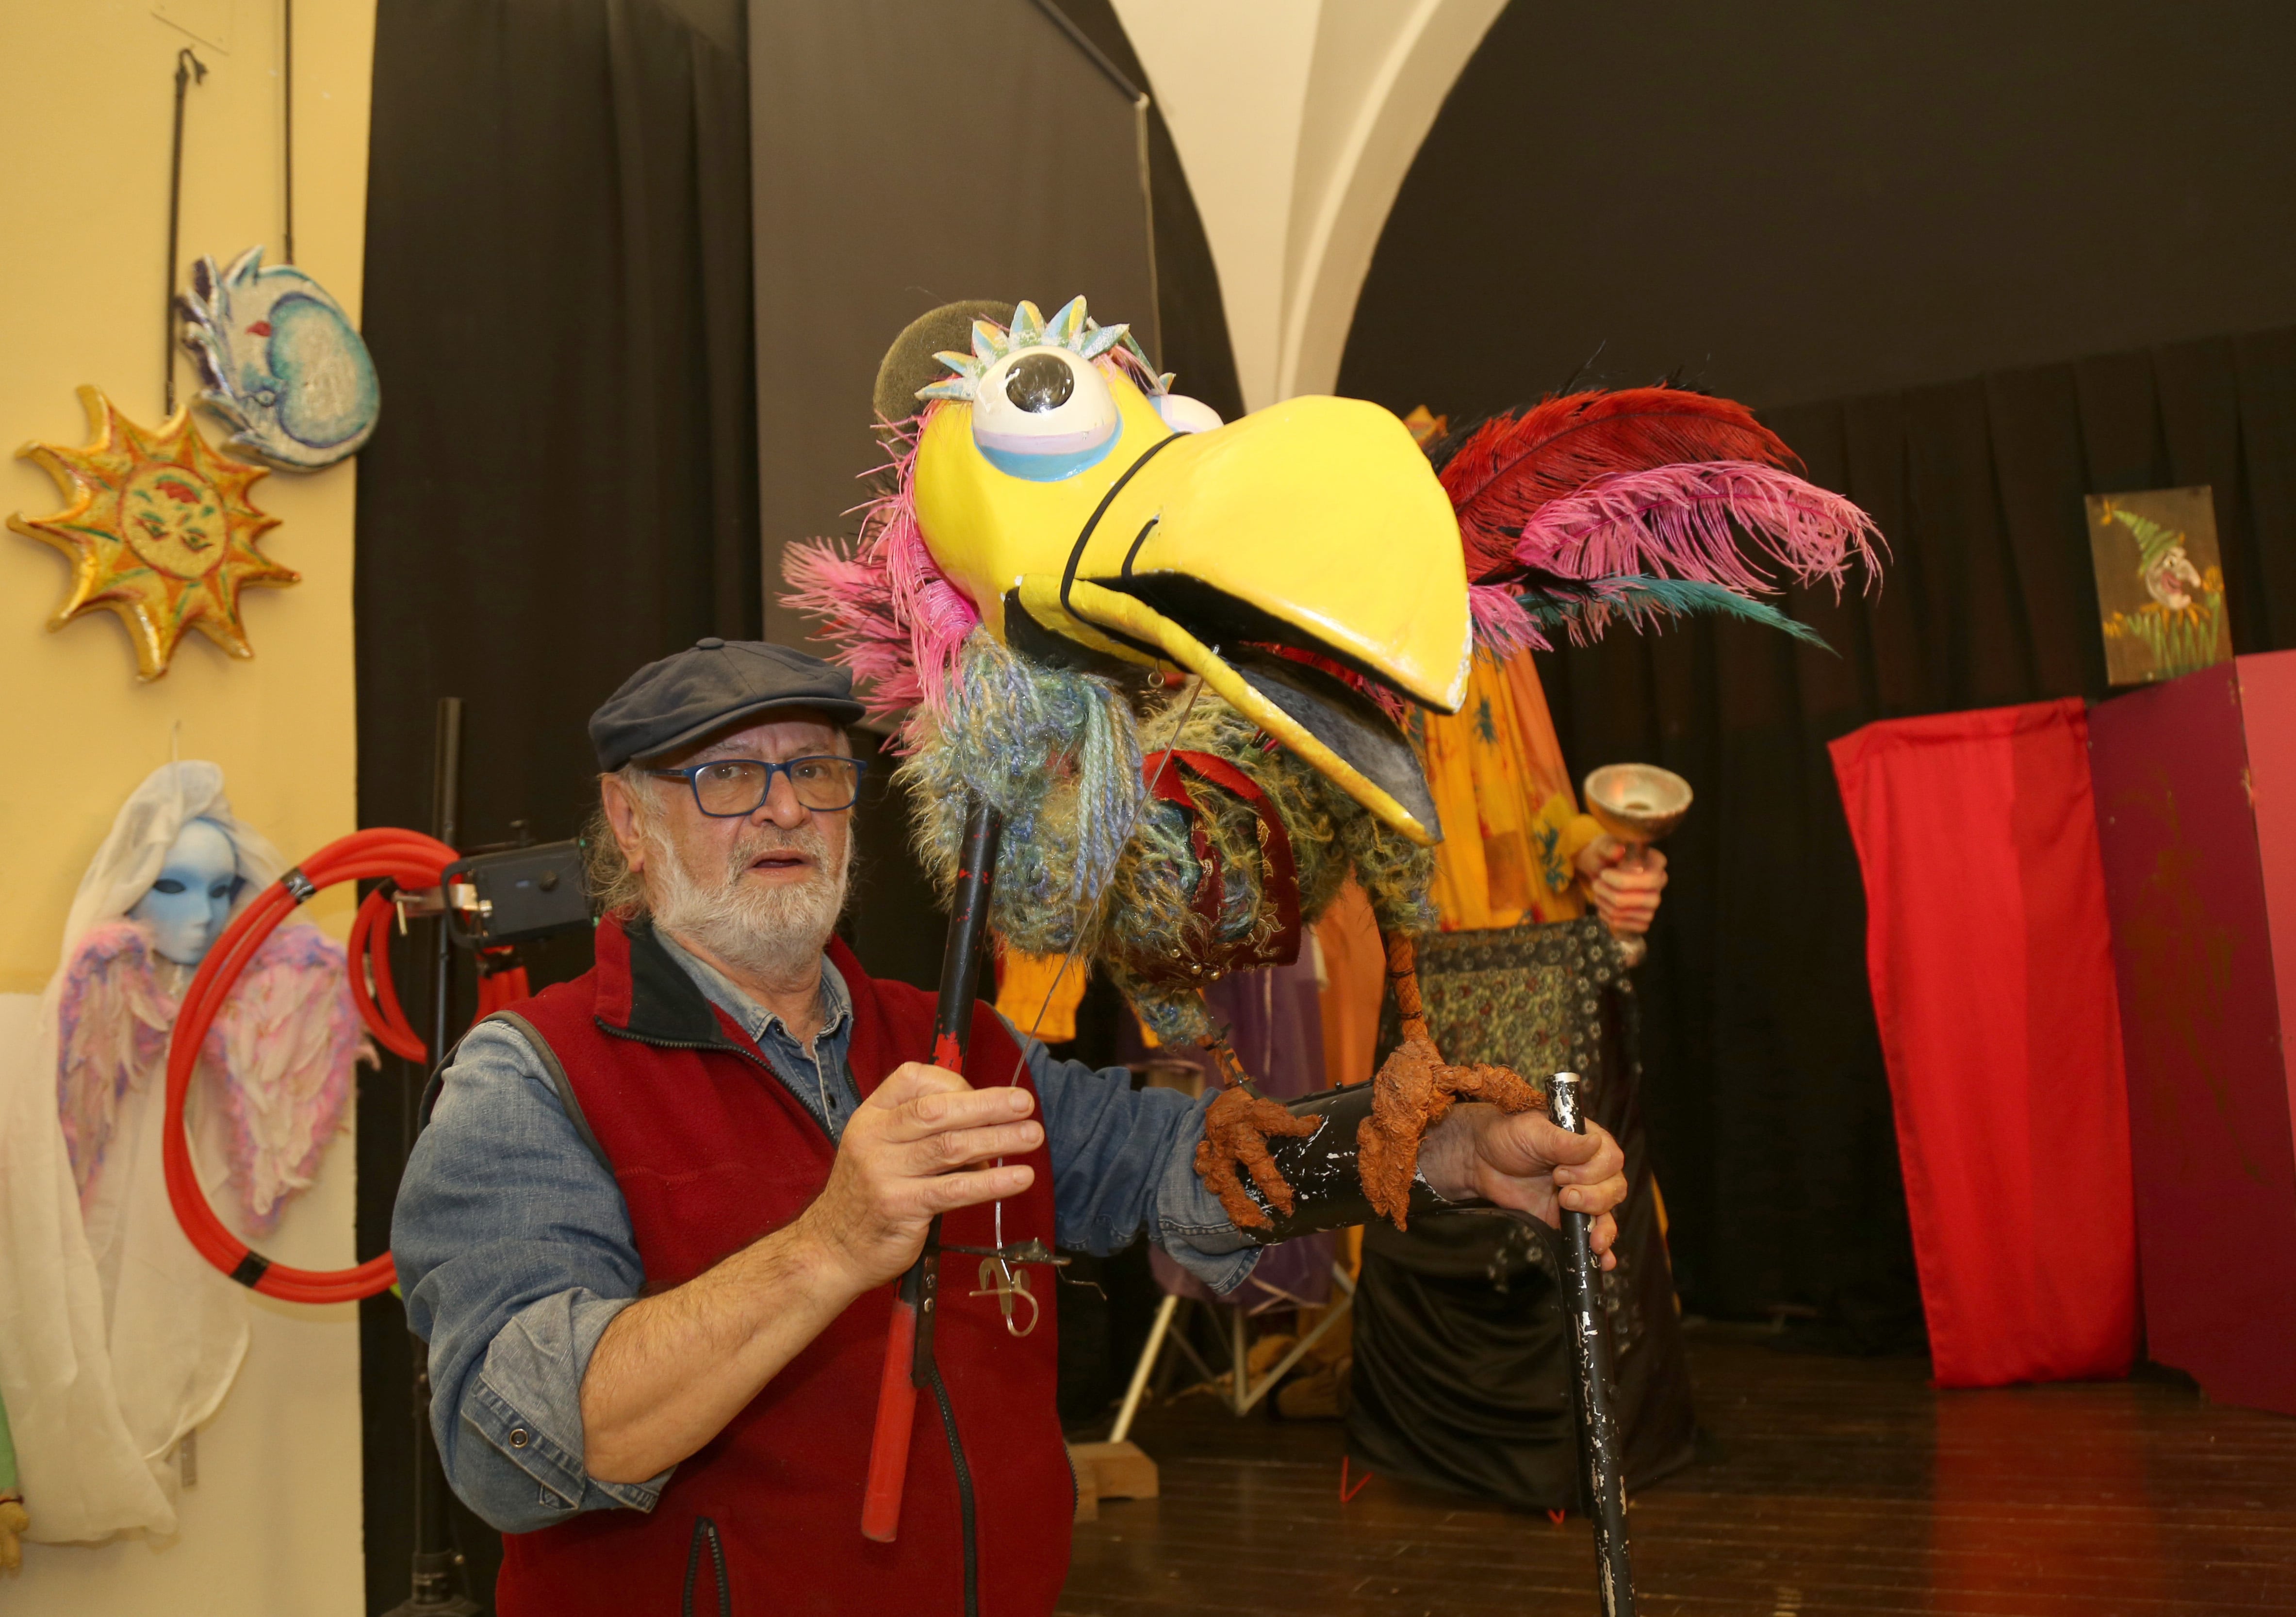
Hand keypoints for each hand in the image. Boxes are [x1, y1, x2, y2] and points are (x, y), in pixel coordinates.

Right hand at [798, 1062, 1038, 1292]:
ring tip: (1032, 1137)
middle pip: (938, 1111)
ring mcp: (884, 1173)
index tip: (986, 1097)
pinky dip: (991, 1183)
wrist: (832, 1249)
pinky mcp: (900, 1207)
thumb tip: (986, 1118)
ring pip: (950, 1147)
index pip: (914, 1079)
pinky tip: (1019, 1178)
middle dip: (987, 1104)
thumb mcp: (881, 1147)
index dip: (957, 1084)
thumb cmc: (869, 1194)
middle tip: (1024, 1103)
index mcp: (872, 1115)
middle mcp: (874, 1138)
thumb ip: (922, 1129)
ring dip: (997, 1139)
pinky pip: (954, 1190)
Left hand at [1417, 1103, 1628, 1269]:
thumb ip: (1562, 1142)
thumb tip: (1593, 1144)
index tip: (1560, 1173)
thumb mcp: (1532, 1131)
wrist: (1480, 1161)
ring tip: (1588, 1233)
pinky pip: (1591, 1234)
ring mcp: (1581, 1195)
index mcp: (1588, 1142)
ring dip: (1601, 1226)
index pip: (1611, 1160)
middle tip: (1563, 1195)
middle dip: (1593, 1197)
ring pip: (1607, 1213)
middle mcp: (1590, 1169)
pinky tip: (1602, 1259)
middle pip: (1614, 1189)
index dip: (1592, 1171)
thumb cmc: (1507, 1137)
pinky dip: (1601, 1250)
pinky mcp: (1567, 1219)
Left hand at [1576, 837, 1667, 935]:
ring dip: (1604, 902)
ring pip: (1627, 911)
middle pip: (1640, 898)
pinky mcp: (1643, 920)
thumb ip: (1609, 847)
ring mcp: (1653, 903)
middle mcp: (1660, 883)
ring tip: (1597, 892)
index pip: (1651, 878)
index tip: (1604, 874)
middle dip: (1610, 892)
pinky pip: (1623, 924)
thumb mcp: (1603, 847)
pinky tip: (1602, 905)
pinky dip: (1606, 915)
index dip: (1624, 880)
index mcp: (1656, 862)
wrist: (1601, 872)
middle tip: (1596, 883)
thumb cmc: (1605, 856)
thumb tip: (1619, 851)